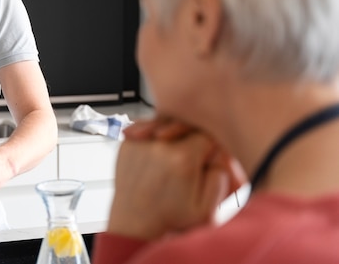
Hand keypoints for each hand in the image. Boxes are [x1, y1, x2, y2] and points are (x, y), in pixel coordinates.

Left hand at [107, 120, 231, 239]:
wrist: (135, 223)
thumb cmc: (170, 219)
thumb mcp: (206, 208)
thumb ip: (220, 176)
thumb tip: (219, 151)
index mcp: (183, 157)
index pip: (208, 134)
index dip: (212, 146)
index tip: (208, 158)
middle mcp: (160, 144)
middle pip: (186, 126)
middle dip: (193, 138)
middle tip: (192, 157)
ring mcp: (140, 142)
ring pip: (165, 124)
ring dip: (173, 134)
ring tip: (174, 156)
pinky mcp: (127, 144)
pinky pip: (145, 128)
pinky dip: (154, 135)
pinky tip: (159, 151)